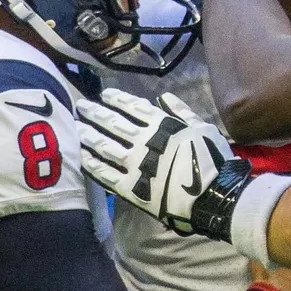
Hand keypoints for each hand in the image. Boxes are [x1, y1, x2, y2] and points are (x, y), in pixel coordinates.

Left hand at [77, 88, 249, 240]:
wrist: (212, 196)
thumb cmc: (213, 161)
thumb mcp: (203, 128)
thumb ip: (181, 112)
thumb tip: (163, 97)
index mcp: (162, 125)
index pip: (134, 107)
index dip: (117, 99)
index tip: (105, 94)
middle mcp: (143, 141)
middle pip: (114, 124)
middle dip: (96, 113)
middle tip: (81, 106)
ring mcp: (134, 164)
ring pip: (105, 146)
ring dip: (89, 136)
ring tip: (77, 128)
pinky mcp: (130, 187)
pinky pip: (106, 174)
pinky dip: (92, 164)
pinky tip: (82, 157)